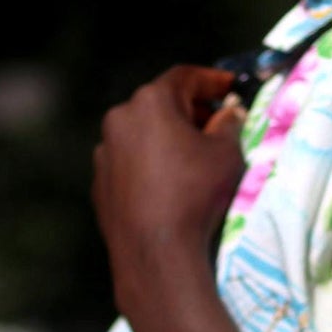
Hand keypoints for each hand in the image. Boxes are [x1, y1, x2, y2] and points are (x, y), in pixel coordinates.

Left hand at [92, 66, 245, 323]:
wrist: (155, 253)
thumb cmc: (195, 194)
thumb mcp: (227, 154)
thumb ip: (229, 125)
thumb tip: (228, 115)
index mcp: (150, 102)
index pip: (185, 77)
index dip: (212, 80)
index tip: (230, 87)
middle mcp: (120, 119)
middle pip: (160, 105)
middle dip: (190, 112)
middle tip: (216, 126)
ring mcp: (105, 153)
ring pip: (142, 136)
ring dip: (167, 140)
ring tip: (193, 161)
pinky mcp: (100, 184)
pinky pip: (130, 165)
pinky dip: (150, 166)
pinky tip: (170, 188)